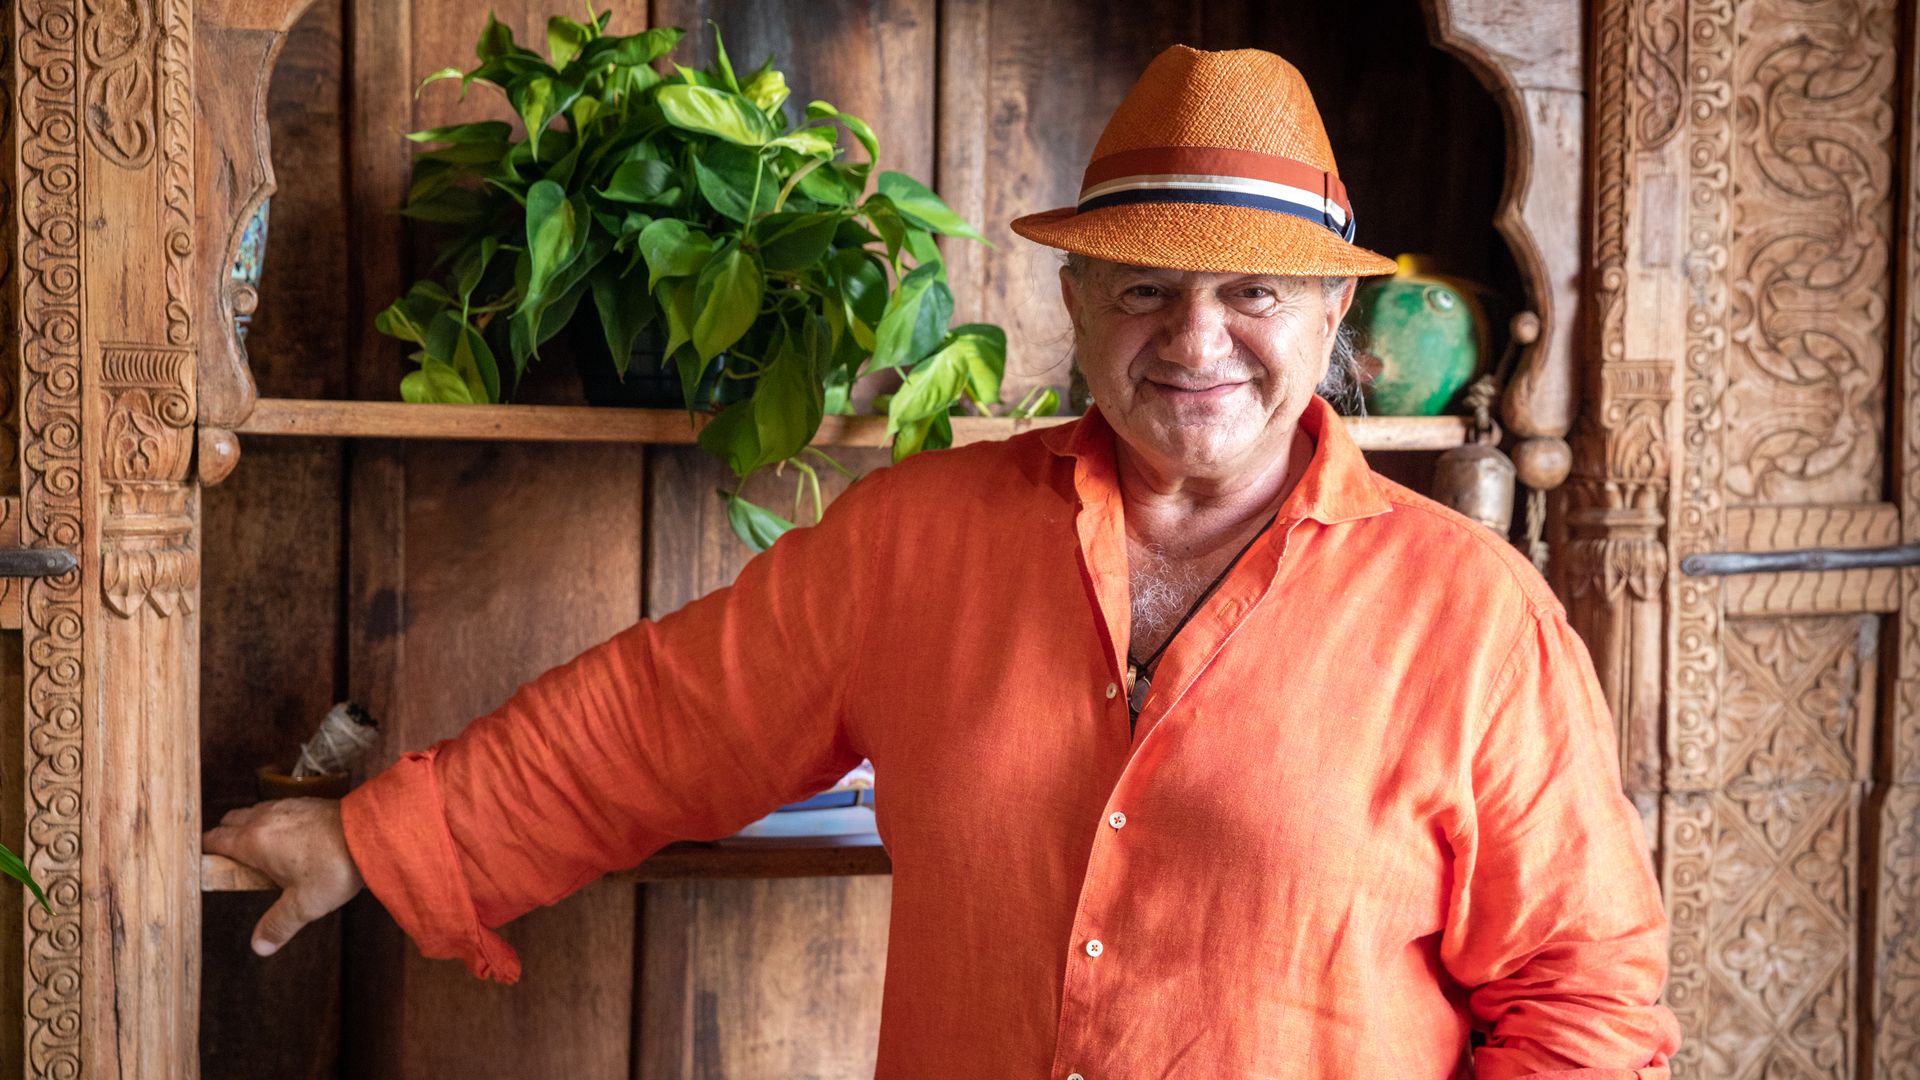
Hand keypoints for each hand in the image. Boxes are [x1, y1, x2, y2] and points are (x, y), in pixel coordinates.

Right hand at [202, 798, 364, 956]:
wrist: (372, 833)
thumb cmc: (336, 867)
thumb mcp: (303, 905)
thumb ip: (278, 925)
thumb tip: (259, 946)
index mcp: (253, 841)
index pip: (214, 840)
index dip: (205, 852)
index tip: (203, 863)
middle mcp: (264, 818)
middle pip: (230, 822)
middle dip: (226, 839)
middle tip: (232, 863)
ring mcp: (285, 806)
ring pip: (254, 812)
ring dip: (250, 827)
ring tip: (261, 853)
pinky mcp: (306, 802)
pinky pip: (278, 808)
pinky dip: (273, 820)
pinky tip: (289, 840)